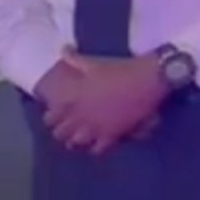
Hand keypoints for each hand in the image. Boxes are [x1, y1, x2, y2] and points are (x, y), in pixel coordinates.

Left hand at [43, 54, 168, 154]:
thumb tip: (63, 49)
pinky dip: (96, 148)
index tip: (55, 114)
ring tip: (81, 137)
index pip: (51, 116)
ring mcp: (95, 127)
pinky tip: (99, 142)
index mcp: (74, 98)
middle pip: (61, 133)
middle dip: (62, 131)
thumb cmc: (121, 69)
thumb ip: (75, 59)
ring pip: (76, 143)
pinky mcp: (112, 134)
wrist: (147, 79)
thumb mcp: (95, 62)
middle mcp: (81, 115)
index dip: (51, 117)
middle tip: (68, 127)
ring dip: (76, 141)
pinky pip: (98, 149)